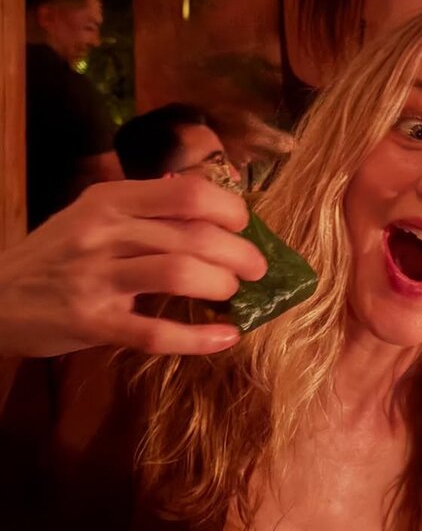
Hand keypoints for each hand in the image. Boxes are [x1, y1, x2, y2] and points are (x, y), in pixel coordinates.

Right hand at [0, 178, 267, 356]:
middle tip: (256, 268)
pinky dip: (198, 337)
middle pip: (193, 236)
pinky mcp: (91, 324)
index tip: (244, 226)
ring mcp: (96, 279)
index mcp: (110, 199)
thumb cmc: (56, 254)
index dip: (229, 209)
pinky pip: (155, 332)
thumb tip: (213, 208)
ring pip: (179, 275)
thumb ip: (145, 209)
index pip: (187, 193)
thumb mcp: (92, 214)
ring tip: (232, 294)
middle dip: (238, 253)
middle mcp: (104, 233)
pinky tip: (225, 337)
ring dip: (220, 286)